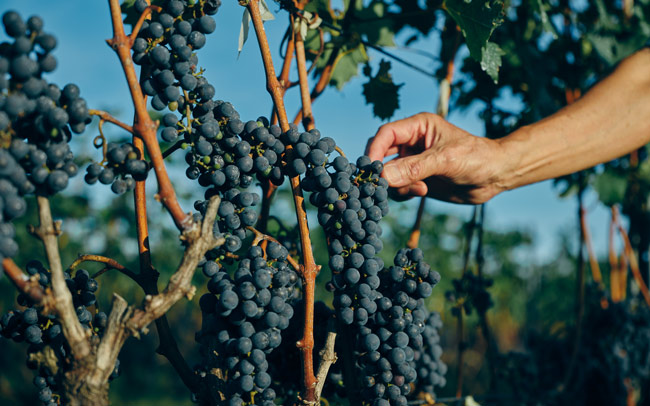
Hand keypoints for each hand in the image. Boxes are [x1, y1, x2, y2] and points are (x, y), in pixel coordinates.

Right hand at [365, 112, 509, 203]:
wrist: (495, 177)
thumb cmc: (477, 158)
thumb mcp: (445, 160)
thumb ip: (413, 168)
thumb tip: (383, 177)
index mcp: (418, 126)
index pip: (386, 134)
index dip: (375, 150)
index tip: (371, 169)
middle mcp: (412, 142)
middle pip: (381, 154)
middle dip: (381, 170)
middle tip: (382, 185)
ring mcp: (413, 162)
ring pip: (388, 174)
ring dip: (396, 185)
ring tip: (418, 189)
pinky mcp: (417, 179)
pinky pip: (397, 187)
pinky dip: (403, 192)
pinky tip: (421, 192)